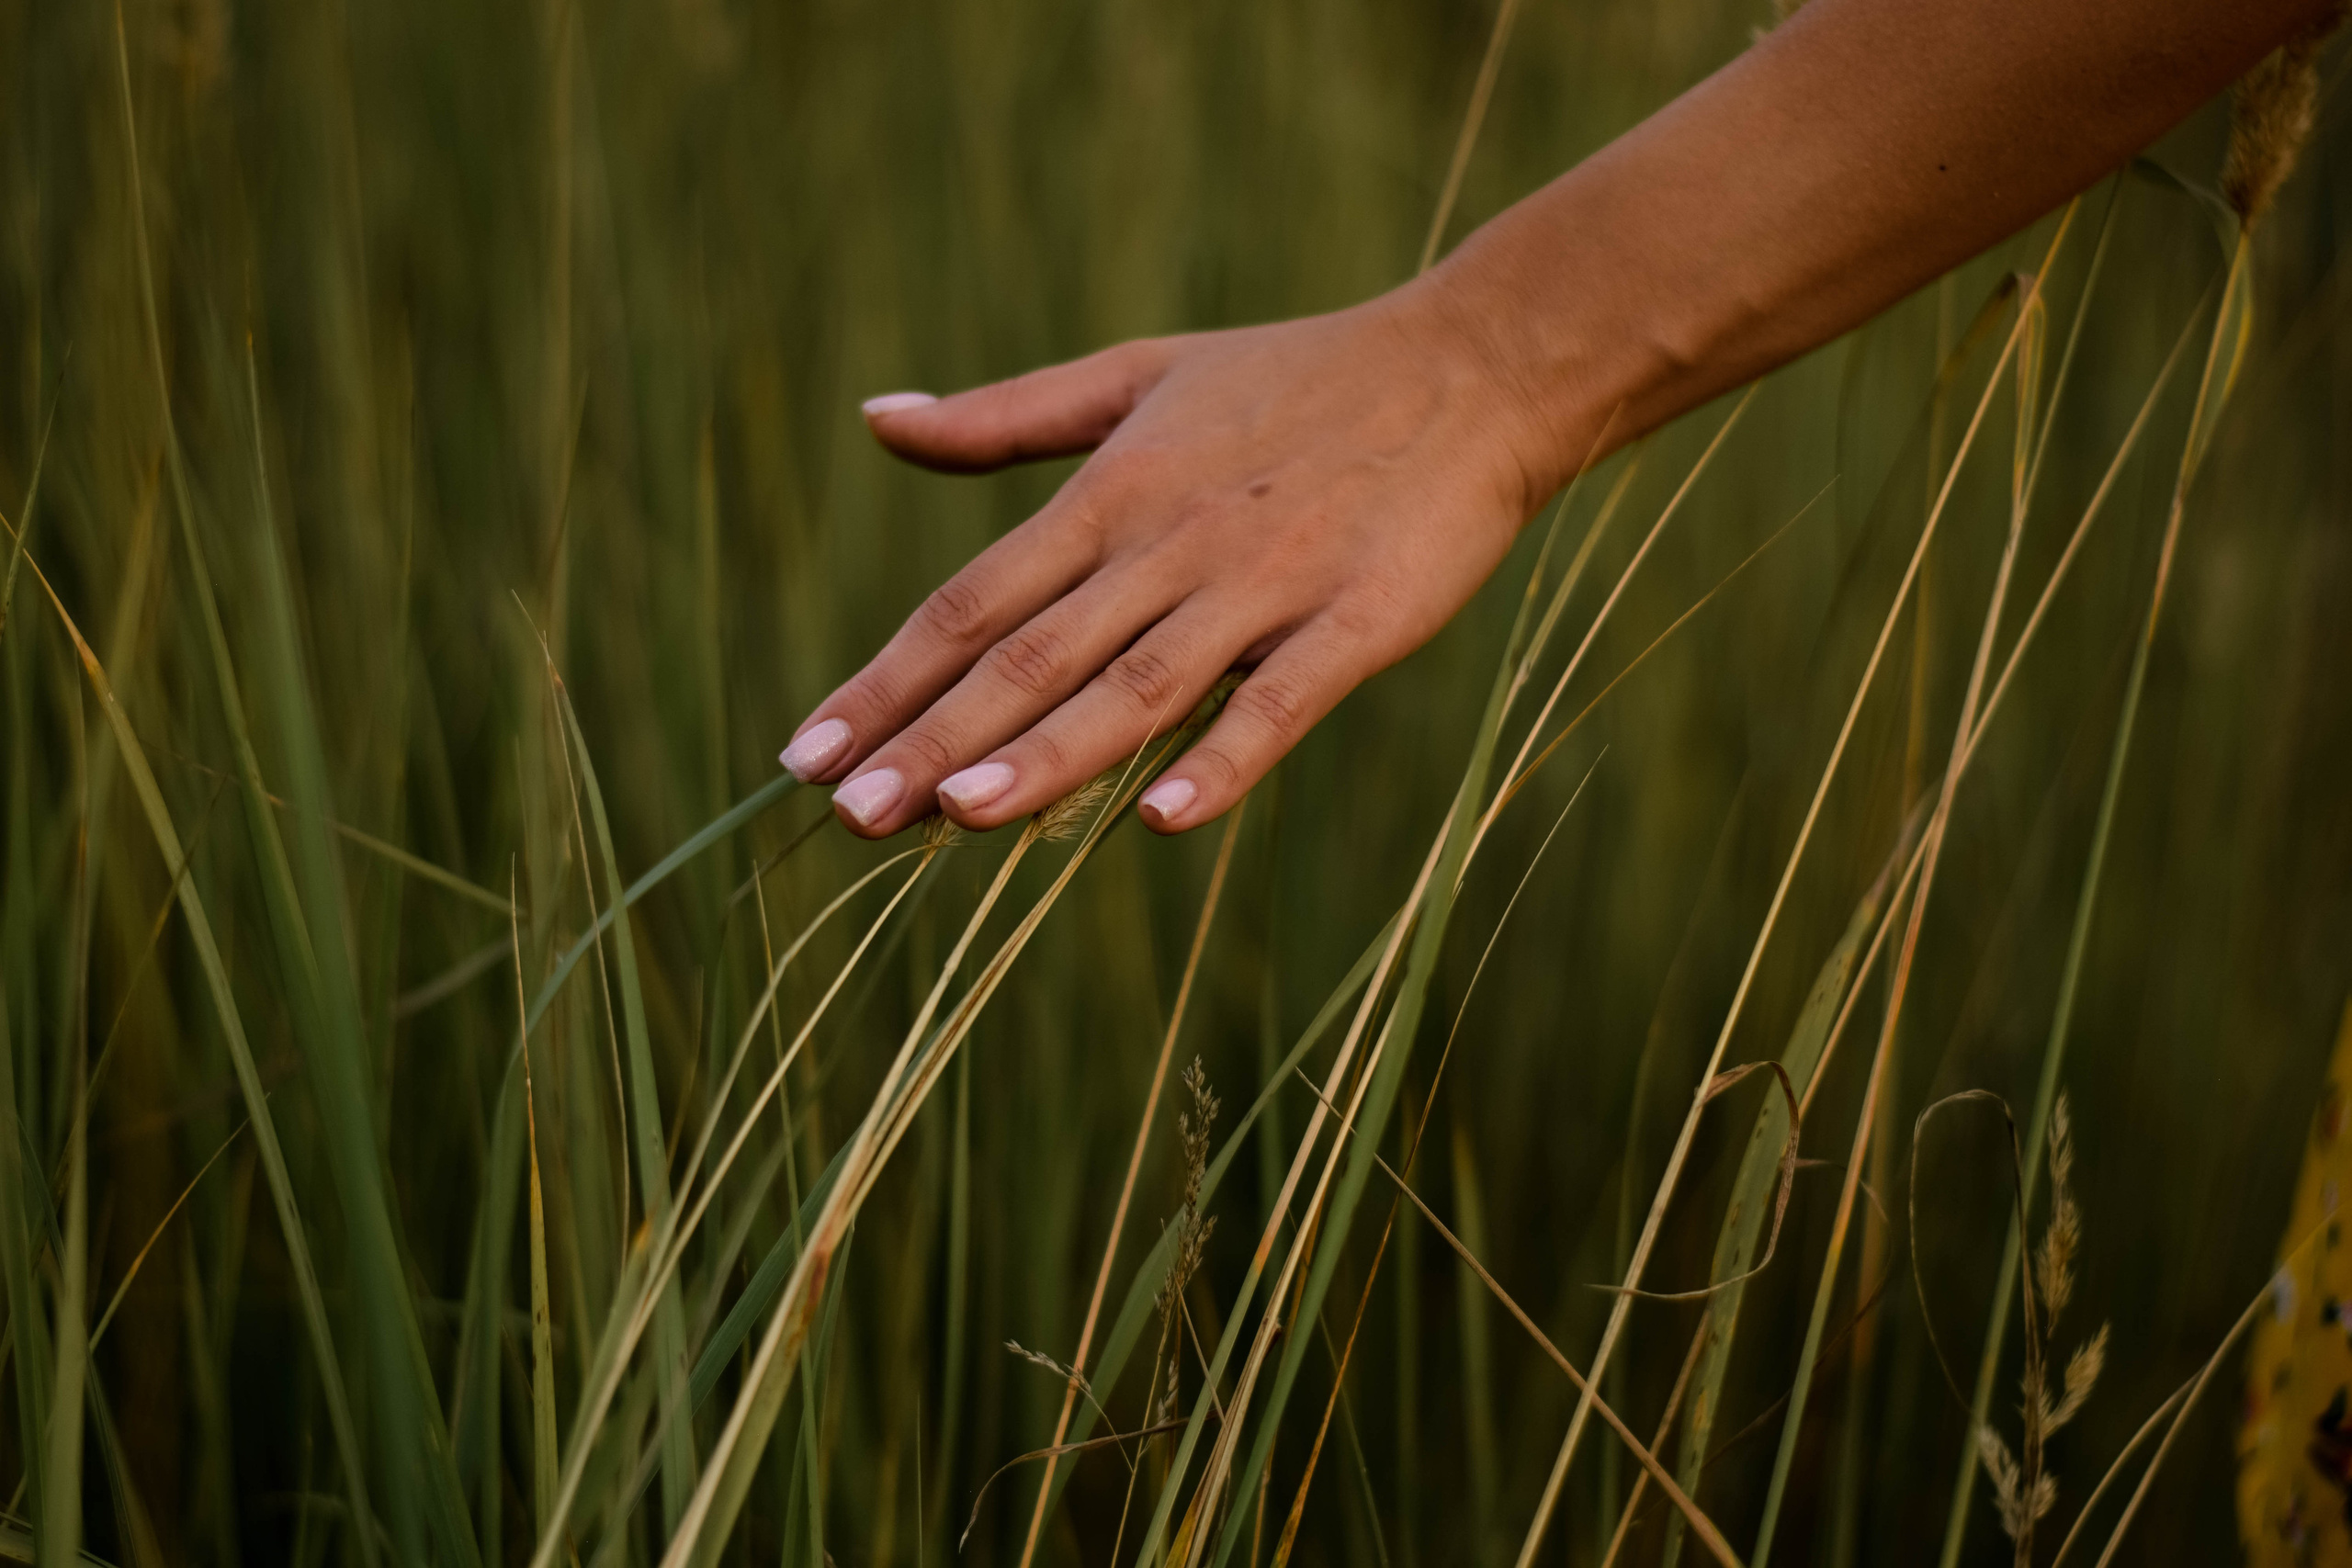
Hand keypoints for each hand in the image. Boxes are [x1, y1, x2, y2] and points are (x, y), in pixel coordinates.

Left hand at [780, 280, 1564, 836]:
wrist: (1476, 366)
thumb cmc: (1298, 380)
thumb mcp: (1137, 374)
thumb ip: (1005, 419)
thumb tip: (876, 419)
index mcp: (1111, 490)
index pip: (972, 602)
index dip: (886, 681)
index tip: (805, 757)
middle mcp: (1170, 541)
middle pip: (1033, 653)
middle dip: (935, 738)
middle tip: (849, 816)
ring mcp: (1264, 585)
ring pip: (1137, 682)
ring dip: (1047, 753)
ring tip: (958, 815)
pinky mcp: (1357, 620)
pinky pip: (1280, 700)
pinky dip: (1224, 757)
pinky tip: (1162, 820)